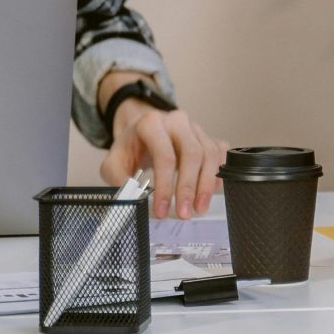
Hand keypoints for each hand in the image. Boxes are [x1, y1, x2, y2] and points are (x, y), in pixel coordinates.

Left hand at [103, 99, 225, 219]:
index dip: (165, 186)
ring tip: (199, 208)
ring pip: (210, 154)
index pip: (165, 156)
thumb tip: (132, 198)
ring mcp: (196, 128)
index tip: (162, 210)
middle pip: (193, 154)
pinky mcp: (207, 137)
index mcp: (152, 124)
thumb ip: (118, 179)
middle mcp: (177, 121)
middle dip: (189, 187)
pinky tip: (211, 192)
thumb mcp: (114, 161)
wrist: (142, 130)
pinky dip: (218, 174)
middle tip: (184, 213)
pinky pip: (220, 154)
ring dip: (207, 185)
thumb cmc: (131, 147)